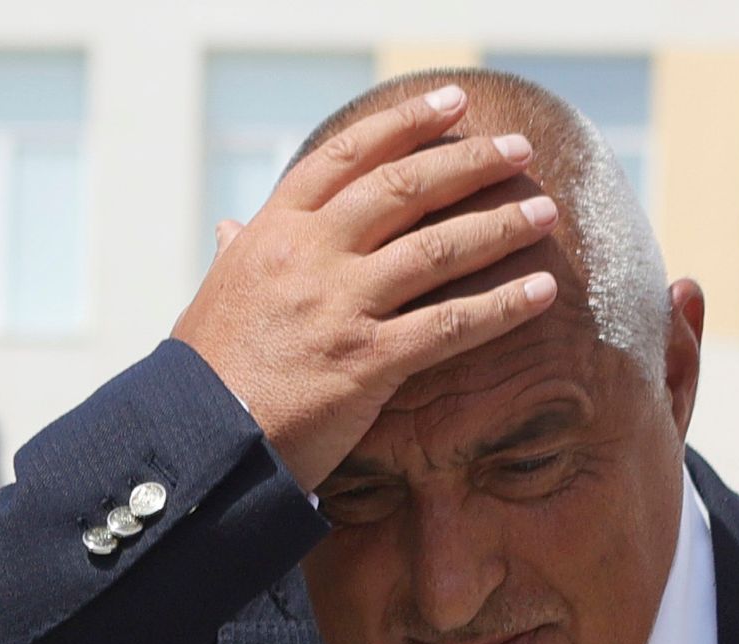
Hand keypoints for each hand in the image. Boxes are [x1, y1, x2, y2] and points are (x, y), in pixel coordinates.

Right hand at [171, 85, 563, 493]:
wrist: (193, 442)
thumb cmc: (204, 375)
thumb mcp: (212, 297)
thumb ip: (237, 256)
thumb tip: (232, 228)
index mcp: (273, 231)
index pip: (348, 157)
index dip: (405, 123)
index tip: (451, 105)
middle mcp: (310, 255)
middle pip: (405, 187)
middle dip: (469, 162)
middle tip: (517, 149)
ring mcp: (339, 306)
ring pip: (437, 248)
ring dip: (500, 224)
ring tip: (544, 212)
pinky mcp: (365, 362)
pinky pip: (449, 326)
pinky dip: (503, 304)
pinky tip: (542, 290)